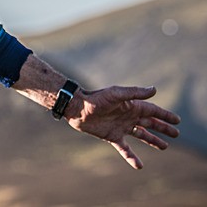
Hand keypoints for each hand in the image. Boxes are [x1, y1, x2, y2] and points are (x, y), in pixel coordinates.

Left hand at [66, 86, 180, 168]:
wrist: (78, 108)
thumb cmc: (96, 98)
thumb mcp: (117, 94)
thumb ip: (135, 93)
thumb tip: (154, 90)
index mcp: (131, 106)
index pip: (153, 111)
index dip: (165, 116)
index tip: (177, 120)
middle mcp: (128, 116)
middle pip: (150, 123)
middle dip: (163, 128)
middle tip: (176, 133)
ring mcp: (121, 127)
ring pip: (141, 135)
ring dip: (152, 140)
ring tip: (164, 147)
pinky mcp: (111, 136)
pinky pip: (124, 148)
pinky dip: (131, 157)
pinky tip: (139, 166)